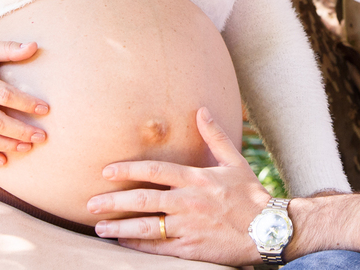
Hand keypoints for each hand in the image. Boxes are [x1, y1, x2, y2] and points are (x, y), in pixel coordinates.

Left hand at [88, 108, 268, 264]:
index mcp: (196, 179)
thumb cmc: (251, 195)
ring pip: (145, 227)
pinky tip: (122, 243)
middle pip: (143, 200)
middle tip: (90, 203)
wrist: (268, 229)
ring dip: (119, 227)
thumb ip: (215, 136)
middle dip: (113, 201)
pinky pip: (158, 248)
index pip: (154, 171)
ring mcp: (188, 227)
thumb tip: (201, 110)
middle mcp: (188, 202)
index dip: (127, 170)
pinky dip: (137, 246)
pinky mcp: (191, 249)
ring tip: (99, 227)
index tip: (106, 171)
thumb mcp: (235, 161)